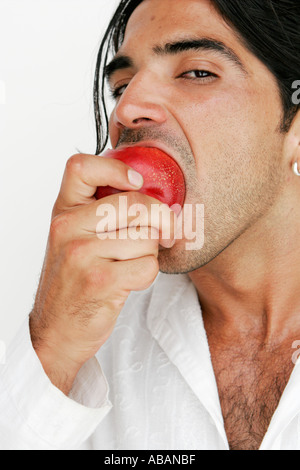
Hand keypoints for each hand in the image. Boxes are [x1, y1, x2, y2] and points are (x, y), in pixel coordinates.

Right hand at [29, 153, 176, 393]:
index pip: (81, 167)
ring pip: (147, 237)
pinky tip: (130, 281)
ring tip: (130, 265)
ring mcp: (82, 253)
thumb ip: (102, 216)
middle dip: (161, 220)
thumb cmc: (72, 283)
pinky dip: (149, 275)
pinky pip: (149, 265)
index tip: (137, 182)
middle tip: (165, 232)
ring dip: (150, 254)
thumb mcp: (74, 240)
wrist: (56, 330)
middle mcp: (68, 228)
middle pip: (136, 204)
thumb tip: (163, 204)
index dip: (116, 167)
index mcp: (62, 212)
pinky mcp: (100, 280)